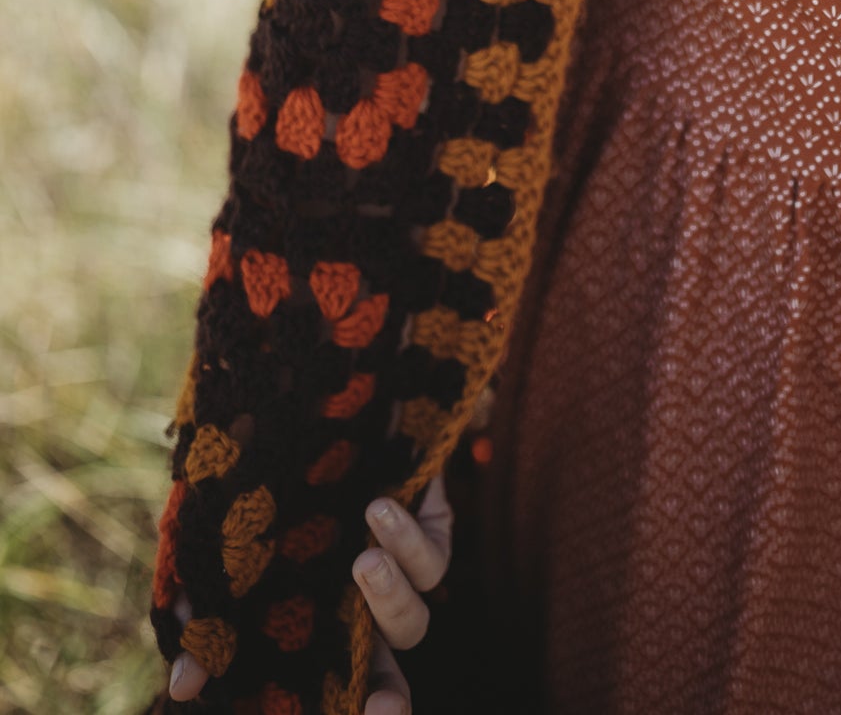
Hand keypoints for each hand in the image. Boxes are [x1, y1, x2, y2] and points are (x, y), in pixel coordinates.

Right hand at [161, 475, 453, 712]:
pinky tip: (377, 510)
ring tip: (360, 559)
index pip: (335, 687)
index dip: (352, 711)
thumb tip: (182, 689)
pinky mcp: (429, 523)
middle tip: (382, 708)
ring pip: (413, 618)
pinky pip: (433, 556)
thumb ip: (201, 607)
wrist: (311, 385)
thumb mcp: (216, 535)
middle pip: (386, 677)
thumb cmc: (254, 469)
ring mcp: (395, 568)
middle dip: (387, 701)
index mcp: (311, 622)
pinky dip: (407, 542)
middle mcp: (356, 607)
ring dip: (387, 598)